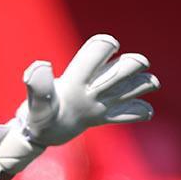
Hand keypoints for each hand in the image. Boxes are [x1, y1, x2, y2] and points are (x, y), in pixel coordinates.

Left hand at [0, 34, 159, 179]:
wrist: (39, 135)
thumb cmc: (37, 117)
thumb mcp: (38, 105)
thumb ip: (39, 86)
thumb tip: (40, 65)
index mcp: (78, 77)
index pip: (98, 50)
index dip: (107, 44)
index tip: (110, 47)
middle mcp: (93, 86)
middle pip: (126, 66)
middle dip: (134, 64)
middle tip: (129, 73)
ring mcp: (100, 101)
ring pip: (134, 85)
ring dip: (143, 84)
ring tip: (136, 92)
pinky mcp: (102, 116)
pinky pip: (131, 111)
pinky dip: (140, 111)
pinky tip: (141, 112)